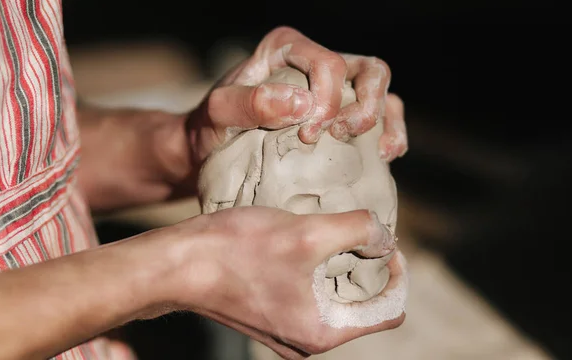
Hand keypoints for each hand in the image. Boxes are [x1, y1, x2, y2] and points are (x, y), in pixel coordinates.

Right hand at [160, 207, 404, 358]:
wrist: (175, 265)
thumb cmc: (237, 251)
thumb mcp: (307, 233)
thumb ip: (357, 230)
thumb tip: (385, 236)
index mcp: (323, 332)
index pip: (387, 311)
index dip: (396, 273)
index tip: (385, 240)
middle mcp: (307, 340)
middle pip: (361, 305)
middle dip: (367, 266)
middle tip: (357, 230)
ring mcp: (286, 330)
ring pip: (334, 298)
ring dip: (339, 265)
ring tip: (330, 232)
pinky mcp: (268, 315)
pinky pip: (309, 295)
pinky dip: (316, 269)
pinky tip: (304, 243)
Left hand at [187, 26, 407, 166]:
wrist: (211, 150)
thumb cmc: (211, 127)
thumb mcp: (217, 114)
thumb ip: (249, 104)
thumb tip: (301, 104)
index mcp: (288, 48)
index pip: (328, 64)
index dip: (327, 100)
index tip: (308, 136)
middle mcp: (317, 62)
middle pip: (369, 70)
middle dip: (366, 106)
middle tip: (341, 135)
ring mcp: (336, 89)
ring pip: (382, 90)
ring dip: (385, 121)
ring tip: (380, 152)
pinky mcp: (343, 115)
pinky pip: (383, 118)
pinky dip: (390, 135)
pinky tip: (384, 157)